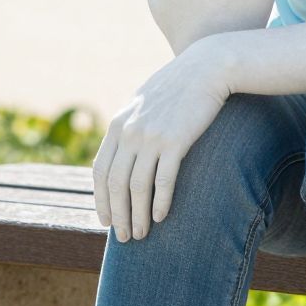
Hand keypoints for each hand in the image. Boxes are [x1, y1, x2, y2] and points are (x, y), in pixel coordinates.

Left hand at [92, 38, 234, 242]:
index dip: (101, 200)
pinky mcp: (175, 140)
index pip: (100, 171)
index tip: (107, 221)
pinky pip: (163, 179)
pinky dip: (160, 202)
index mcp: (118, 124)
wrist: (206, 68)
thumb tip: (120, 156)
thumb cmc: (177, 88)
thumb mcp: (143, 104)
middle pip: (116, 184)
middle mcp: (130, 131)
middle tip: (124, 237)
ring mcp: (151, 136)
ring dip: (138, 215)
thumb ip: (128, 127)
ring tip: (142, 233)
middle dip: (118, 215)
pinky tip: (162, 217)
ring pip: (137, 187)